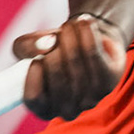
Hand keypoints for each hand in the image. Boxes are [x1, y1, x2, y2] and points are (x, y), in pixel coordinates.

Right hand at [12, 14, 128, 120]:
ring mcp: (90, 100)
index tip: (35, 61)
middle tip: (54, 34)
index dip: (33, 79)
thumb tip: (46, 46)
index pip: (35, 100)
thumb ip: (26, 47)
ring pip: (76, 63)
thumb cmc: (51, 48)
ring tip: (69, 25)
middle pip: (58, 79)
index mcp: (43, 108)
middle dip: (54, 49)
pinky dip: (88, 35)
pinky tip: (85, 23)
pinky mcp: (108, 84)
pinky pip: (95, 56)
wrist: (86, 39)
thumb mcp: (29, 45)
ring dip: (70, 37)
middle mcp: (67, 110)